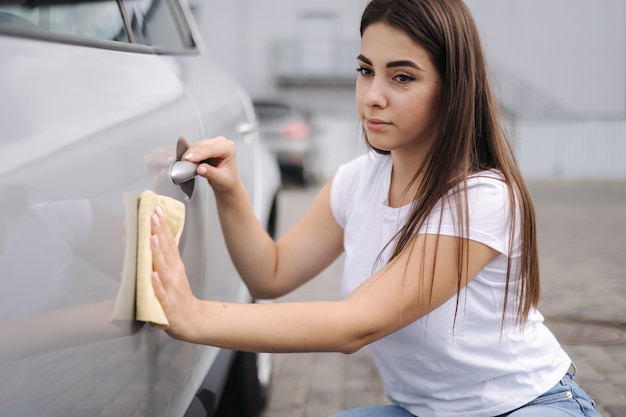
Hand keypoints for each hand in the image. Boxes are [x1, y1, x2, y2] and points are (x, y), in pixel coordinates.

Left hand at [150, 206, 198, 339]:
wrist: (192, 320)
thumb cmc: (179, 297)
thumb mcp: (172, 273)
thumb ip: (163, 258)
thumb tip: (152, 239)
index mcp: (174, 266)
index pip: (169, 242)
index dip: (163, 225)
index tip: (157, 210)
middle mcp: (174, 274)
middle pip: (166, 249)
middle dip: (160, 231)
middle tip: (154, 214)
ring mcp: (170, 288)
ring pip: (163, 267)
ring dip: (158, 252)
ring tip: (153, 237)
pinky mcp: (166, 304)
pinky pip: (160, 293)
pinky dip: (157, 283)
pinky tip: (153, 274)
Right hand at [182, 137, 239, 192]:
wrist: (227, 182)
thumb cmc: (228, 180)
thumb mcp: (220, 179)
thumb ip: (210, 173)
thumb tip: (200, 168)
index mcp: (229, 148)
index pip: (211, 148)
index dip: (199, 153)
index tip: (189, 159)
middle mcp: (221, 143)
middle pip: (202, 145)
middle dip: (191, 154)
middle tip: (184, 164)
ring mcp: (212, 143)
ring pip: (196, 145)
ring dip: (189, 154)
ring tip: (186, 165)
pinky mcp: (204, 146)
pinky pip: (193, 148)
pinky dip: (189, 154)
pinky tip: (188, 162)